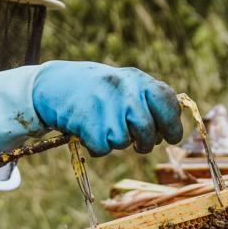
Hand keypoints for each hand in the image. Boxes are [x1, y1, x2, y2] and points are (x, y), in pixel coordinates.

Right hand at [31, 62, 184, 156]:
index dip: (173, 125)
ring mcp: (107, 108)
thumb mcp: (125, 84)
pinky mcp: (90, 125)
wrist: (54, 84)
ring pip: (125, 142)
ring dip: (117, 141)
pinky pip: (103, 149)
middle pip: (148, 130)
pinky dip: (97, 145)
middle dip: (146, 143)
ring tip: (104, 125)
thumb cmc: (96, 89)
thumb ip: (148, 99)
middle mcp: (125, 91)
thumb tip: (173, 127)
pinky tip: (88, 129)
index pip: (167, 103)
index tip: (171, 137)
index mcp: (138, 80)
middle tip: (140, 144)